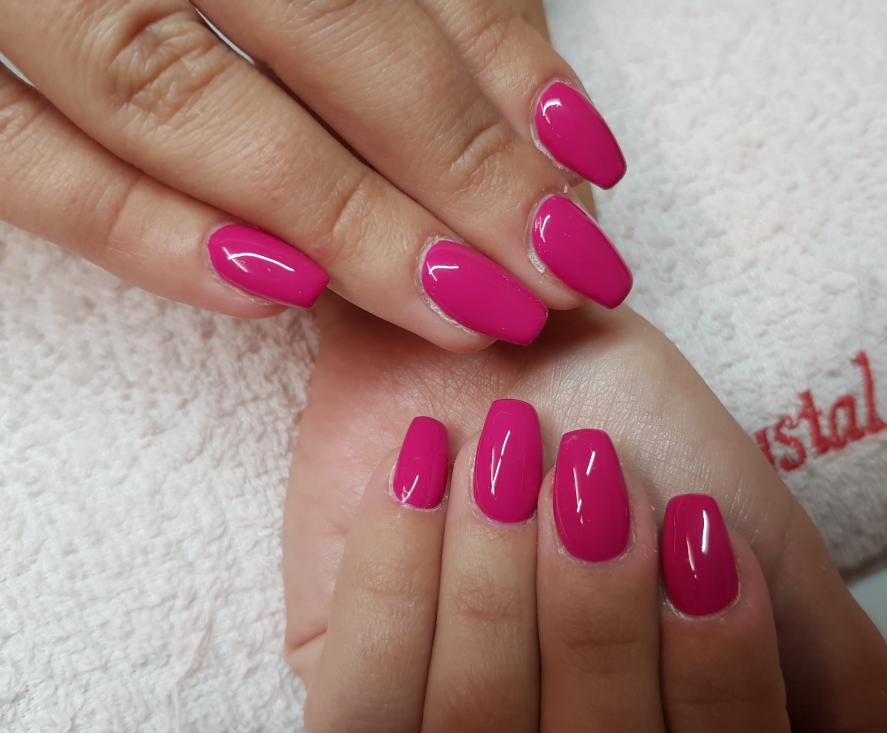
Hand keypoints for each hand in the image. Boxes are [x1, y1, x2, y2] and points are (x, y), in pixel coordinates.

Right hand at [0, 0, 626, 346]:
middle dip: (452, 161)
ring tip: (457, 307)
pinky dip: (143, 229)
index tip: (588, 169)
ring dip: (335, 217)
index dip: (504, 66)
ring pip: (172, 95)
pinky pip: (19, 162)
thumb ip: (430, 7)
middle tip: (551, 270)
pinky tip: (273, 296)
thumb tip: (546, 131)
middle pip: (316, 26)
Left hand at [300, 409, 798, 732]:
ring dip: (501, 585)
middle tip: (590, 476)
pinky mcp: (353, 720)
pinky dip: (406, 580)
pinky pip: (365, 715)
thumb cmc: (631, 435)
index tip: (692, 525)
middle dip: (598, 611)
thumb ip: (843, 684)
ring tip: (507, 458)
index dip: (718, 669)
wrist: (496, 345)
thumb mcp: (768, 550)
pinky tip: (425, 470)